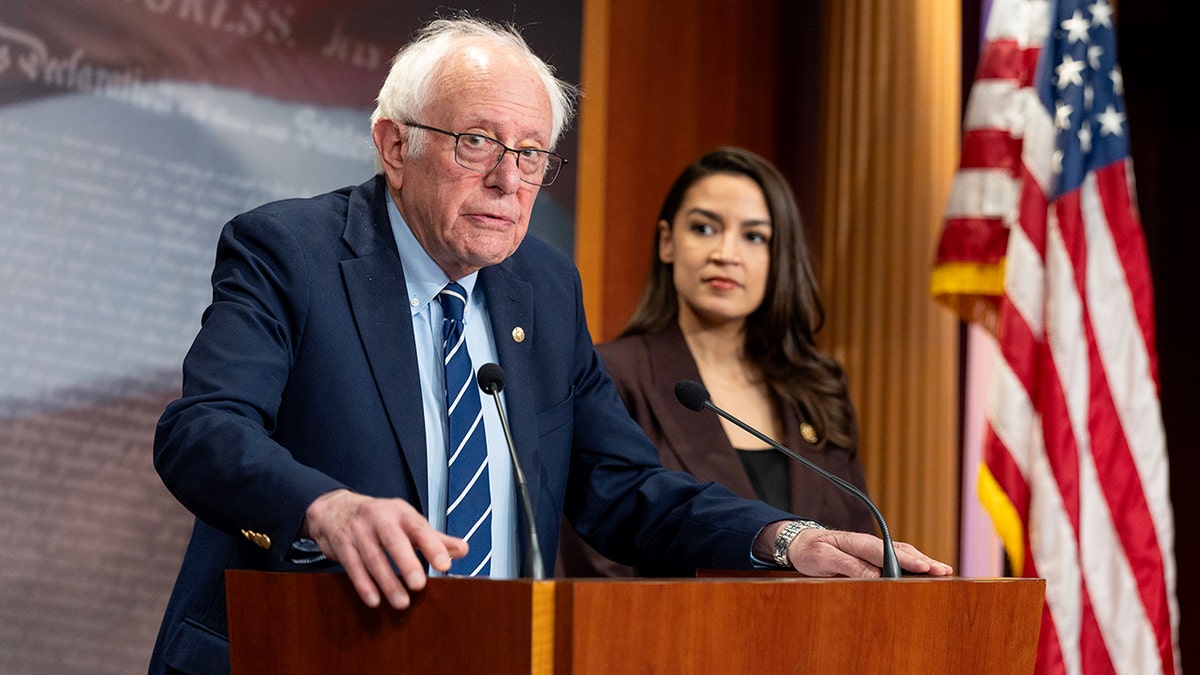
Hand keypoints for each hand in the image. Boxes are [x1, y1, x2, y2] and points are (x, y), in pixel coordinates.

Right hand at [303, 489, 467, 608]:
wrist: (335, 509)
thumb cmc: (380, 519)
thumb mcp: (407, 522)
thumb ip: (435, 538)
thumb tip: (464, 550)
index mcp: (401, 512)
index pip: (420, 528)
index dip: (433, 546)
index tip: (444, 565)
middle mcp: (379, 518)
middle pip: (394, 541)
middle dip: (406, 563)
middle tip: (419, 585)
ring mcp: (358, 531)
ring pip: (373, 558)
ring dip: (387, 582)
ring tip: (401, 603)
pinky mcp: (342, 545)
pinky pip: (353, 566)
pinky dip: (363, 585)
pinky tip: (374, 600)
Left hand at [787, 528, 953, 577]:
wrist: (801, 543)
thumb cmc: (811, 550)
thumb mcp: (823, 559)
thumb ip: (848, 566)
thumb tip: (874, 576)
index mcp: (857, 541)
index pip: (886, 551)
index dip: (906, 559)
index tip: (924, 567)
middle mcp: (868, 543)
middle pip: (901, 550)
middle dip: (924, 561)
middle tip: (944, 571)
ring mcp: (871, 548)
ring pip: (902, 553)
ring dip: (923, 561)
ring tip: (943, 571)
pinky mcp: (871, 555)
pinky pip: (896, 558)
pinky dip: (913, 562)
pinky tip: (925, 570)